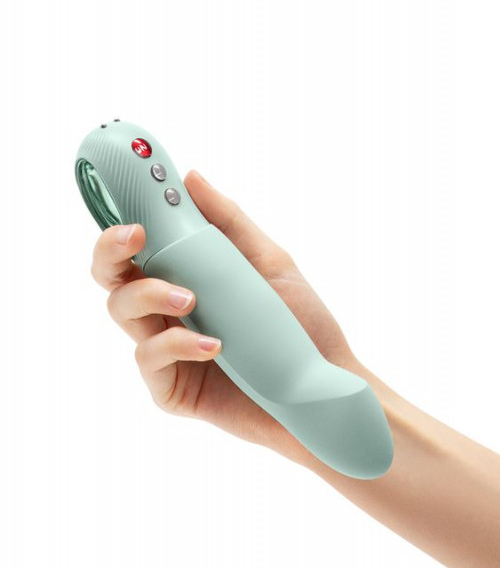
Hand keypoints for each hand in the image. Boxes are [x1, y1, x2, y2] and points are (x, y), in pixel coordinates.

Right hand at [91, 171, 357, 461]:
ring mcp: (166, 350)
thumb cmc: (301, 328)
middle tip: (136, 236)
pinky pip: (149, 359)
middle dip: (111, 249)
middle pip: (112, 274)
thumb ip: (229, 223)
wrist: (320, 390)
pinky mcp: (170, 388)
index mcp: (185, 277)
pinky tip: (215, 346)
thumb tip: (190, 177)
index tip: (131, 198)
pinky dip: (177, 345)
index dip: (123, 218)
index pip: (138, 245)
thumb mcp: (270, 264)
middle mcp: (167, 311)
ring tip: (192, 299)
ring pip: (121, 310)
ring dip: (150, 294)